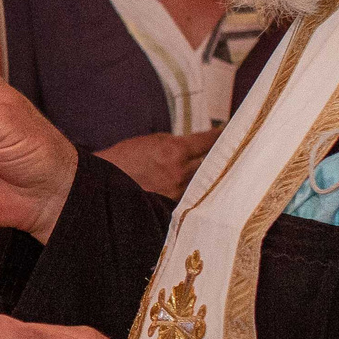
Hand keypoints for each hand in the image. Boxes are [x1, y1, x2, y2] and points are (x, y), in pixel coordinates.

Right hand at [97, 129, 221, 198]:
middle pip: (214, 162)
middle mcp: (180, 173)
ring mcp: (177, 192)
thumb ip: (178, 143)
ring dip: (211, 175)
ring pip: (205, 181)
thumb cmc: (125, 158)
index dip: (222, 135)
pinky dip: (197, 190)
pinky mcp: (172, 206)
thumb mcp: (152, 141)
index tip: (232, 132)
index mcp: (175, 151)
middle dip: (223, 155)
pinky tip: (203, 189)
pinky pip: (192, 195)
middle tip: (235, 151)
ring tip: (223, 171)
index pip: (210, 140)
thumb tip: (200, 145)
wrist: (102, 184)